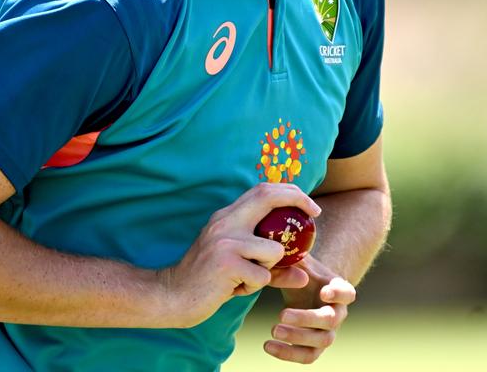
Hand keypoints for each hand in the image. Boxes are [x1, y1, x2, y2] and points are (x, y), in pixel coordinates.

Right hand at [157, 183, 320, 327]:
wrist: (172, 296)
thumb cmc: (209, 282)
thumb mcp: (241, 269)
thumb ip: (272, 269)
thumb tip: (304, 274)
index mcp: (227, 217)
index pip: (261, 190)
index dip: (289, 192)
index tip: (309, 205)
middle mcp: (225, 221)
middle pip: (268, 196)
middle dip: (297, 200)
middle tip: (315, 214)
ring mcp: (224, 240)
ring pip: (274, 251)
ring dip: (268, 270)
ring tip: (245, 279)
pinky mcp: (225, 262)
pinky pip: (262, 277)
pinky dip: (254, 288)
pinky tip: (232, 289)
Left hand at [265, 262, 356, 363]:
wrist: (305, 285)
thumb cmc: (303, 271)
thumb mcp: (297, 261)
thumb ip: (290, 260)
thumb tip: (282, 264)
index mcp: (338, 289)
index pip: (347, 293)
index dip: (339, 295)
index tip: (324, 292)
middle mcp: (337, 312)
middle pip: (330, 320)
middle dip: (306, 319)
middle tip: (282, 315)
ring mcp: (328, 331)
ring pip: (320, 341)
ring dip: (297, 338)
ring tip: (273, 330)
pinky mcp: (315, 346)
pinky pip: (307, 355)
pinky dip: (288, 353)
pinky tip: (268, 346)